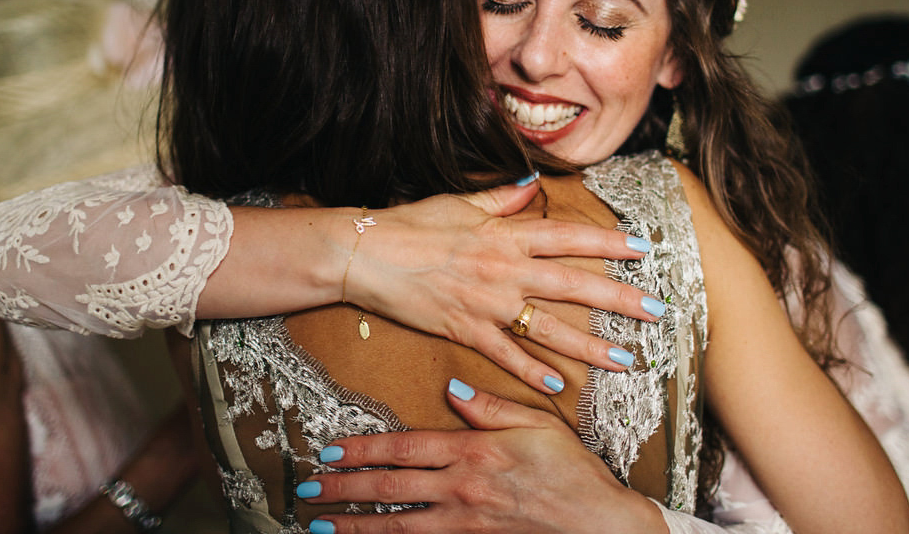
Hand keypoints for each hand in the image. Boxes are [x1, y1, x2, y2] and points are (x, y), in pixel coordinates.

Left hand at [301, 382, 665, 533]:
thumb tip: (453, 388)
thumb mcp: (539, 424)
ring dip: (355, 527)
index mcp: (474, 452)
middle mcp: (463, 489)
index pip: (405, 448)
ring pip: (398, 527)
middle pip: (391, 489)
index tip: (330, 448)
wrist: (601, 525)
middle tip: (307, 488)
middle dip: (344, 488)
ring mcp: (466, 524)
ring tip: (320, 525)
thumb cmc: (574, 472)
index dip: (363, 449)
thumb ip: (492, 407)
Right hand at [347, 177, 663, 392]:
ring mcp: (486, 303)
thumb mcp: (459, 203)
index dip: (608, 244)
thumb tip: (532, 183)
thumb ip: (501, 198)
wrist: (368, 254)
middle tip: (656, 310)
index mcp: (505, 235)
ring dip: (589, 347)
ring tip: (625, 359)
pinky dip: (531, 373)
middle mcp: (504, 270)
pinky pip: (505, 356)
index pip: (568, 238)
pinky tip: (558, 389)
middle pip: (573, 286)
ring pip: (548, 328)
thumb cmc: (412, 223)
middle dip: (619, 299)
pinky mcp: (464, 330)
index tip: (644, 250)